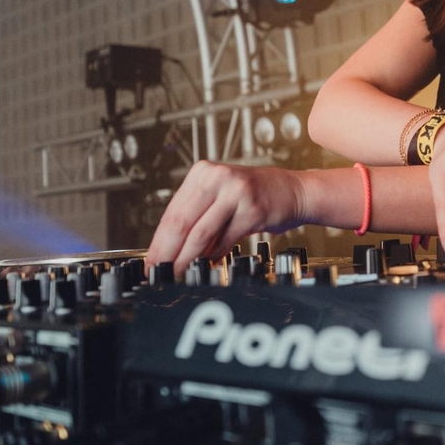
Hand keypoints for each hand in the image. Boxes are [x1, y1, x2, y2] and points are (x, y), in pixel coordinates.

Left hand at [146, 160, 305, 271]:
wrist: (293, 191)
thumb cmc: (255, 195)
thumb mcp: (221, 195)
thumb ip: (197, 215)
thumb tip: (169, 248)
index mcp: (204, 172)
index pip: (172, 211)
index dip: (159, 241)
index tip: (151, 260)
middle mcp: (218, 178)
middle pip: (181, 222)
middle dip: (167, 252)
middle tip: (158, 271)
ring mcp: (236, 193)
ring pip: (200, 233)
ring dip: (186, 258)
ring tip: (178, 272)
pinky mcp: (252, 210)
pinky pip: (225, 240)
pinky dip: (213, 256)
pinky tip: (207, 264)